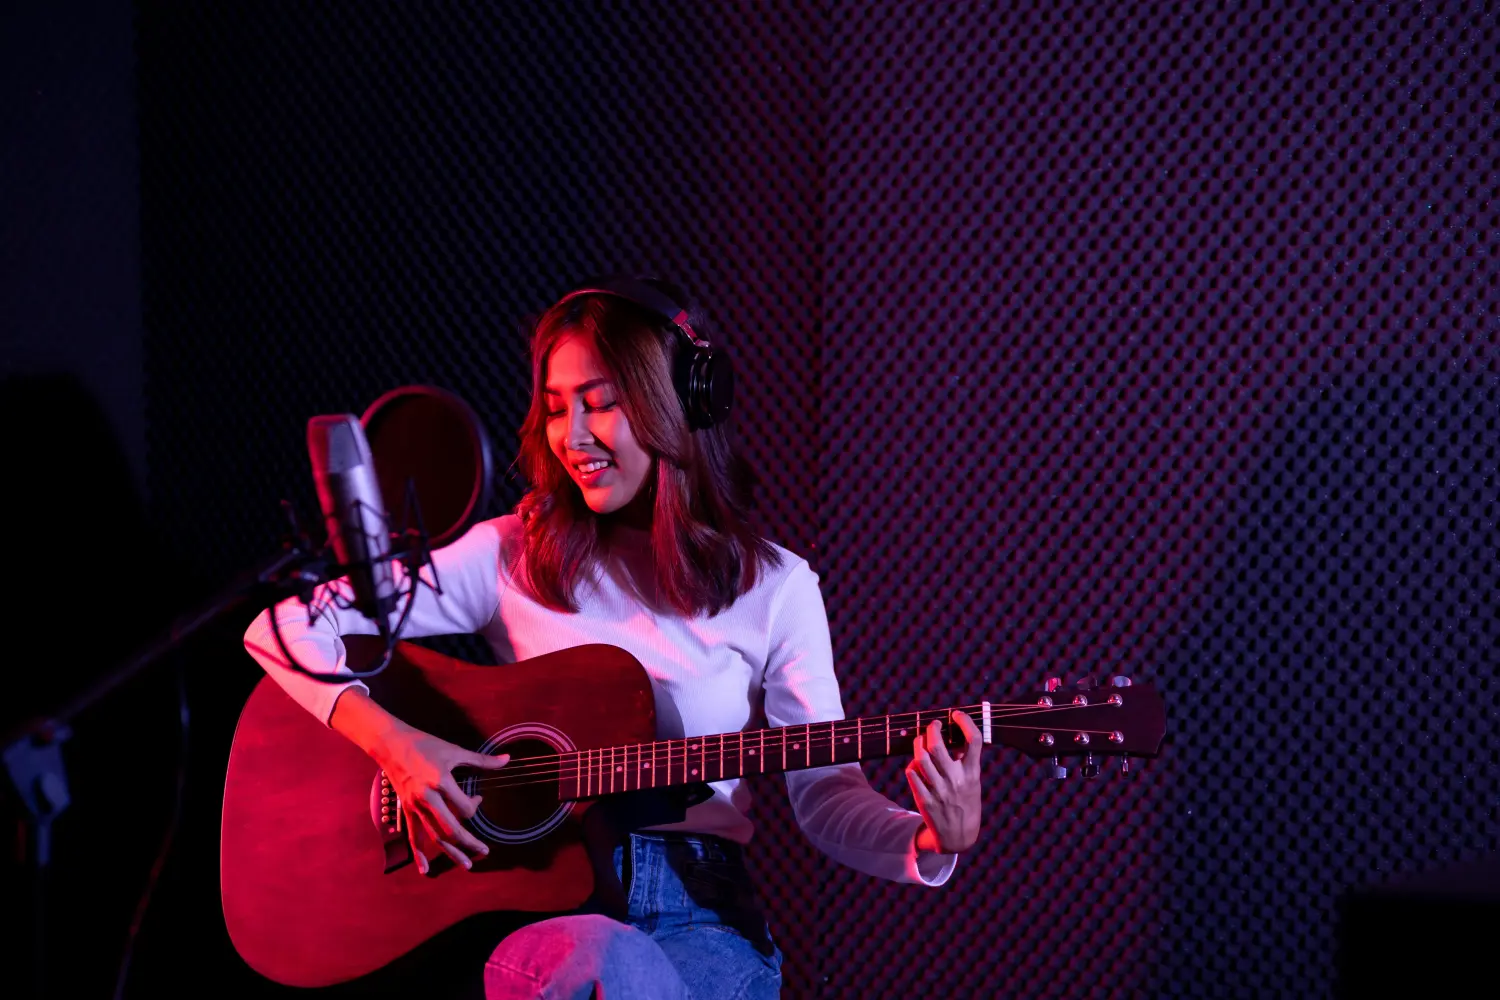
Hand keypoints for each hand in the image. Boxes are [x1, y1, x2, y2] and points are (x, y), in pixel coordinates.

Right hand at [373, 728, 508, 874]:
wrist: (390, 744)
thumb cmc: (424, 744)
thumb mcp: (454, 750)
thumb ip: (481, 760)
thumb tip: (507, 759)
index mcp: (441, 782)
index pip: (464, 807)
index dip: (475, 807)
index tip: (479, 799)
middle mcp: (427, 798)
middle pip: (451, 830)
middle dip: (469, 843)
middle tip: (484, 851)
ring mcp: (414, 806)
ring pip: (435, 837)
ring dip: (452, 853)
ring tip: (466, 865)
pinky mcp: (405, 810)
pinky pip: (413, 836)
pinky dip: (419, 854)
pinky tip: (425, 869)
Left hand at [906, 712, 983, 854]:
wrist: (957, 837)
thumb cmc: (966, 803)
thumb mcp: (973, 782)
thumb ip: (965, 761)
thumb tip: (954, 736)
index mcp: (972, 774)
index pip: (974, 740)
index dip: (965, 721)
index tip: (957, 714)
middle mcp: (956, 780)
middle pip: (937, 744)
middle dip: (932, 728)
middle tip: (933, 725)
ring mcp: (939, 790)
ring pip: (920, 756)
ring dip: (919, 743)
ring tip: (921, 740)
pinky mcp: (924, 799)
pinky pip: (911, 773)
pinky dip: (912, 765)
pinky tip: (916, 764)